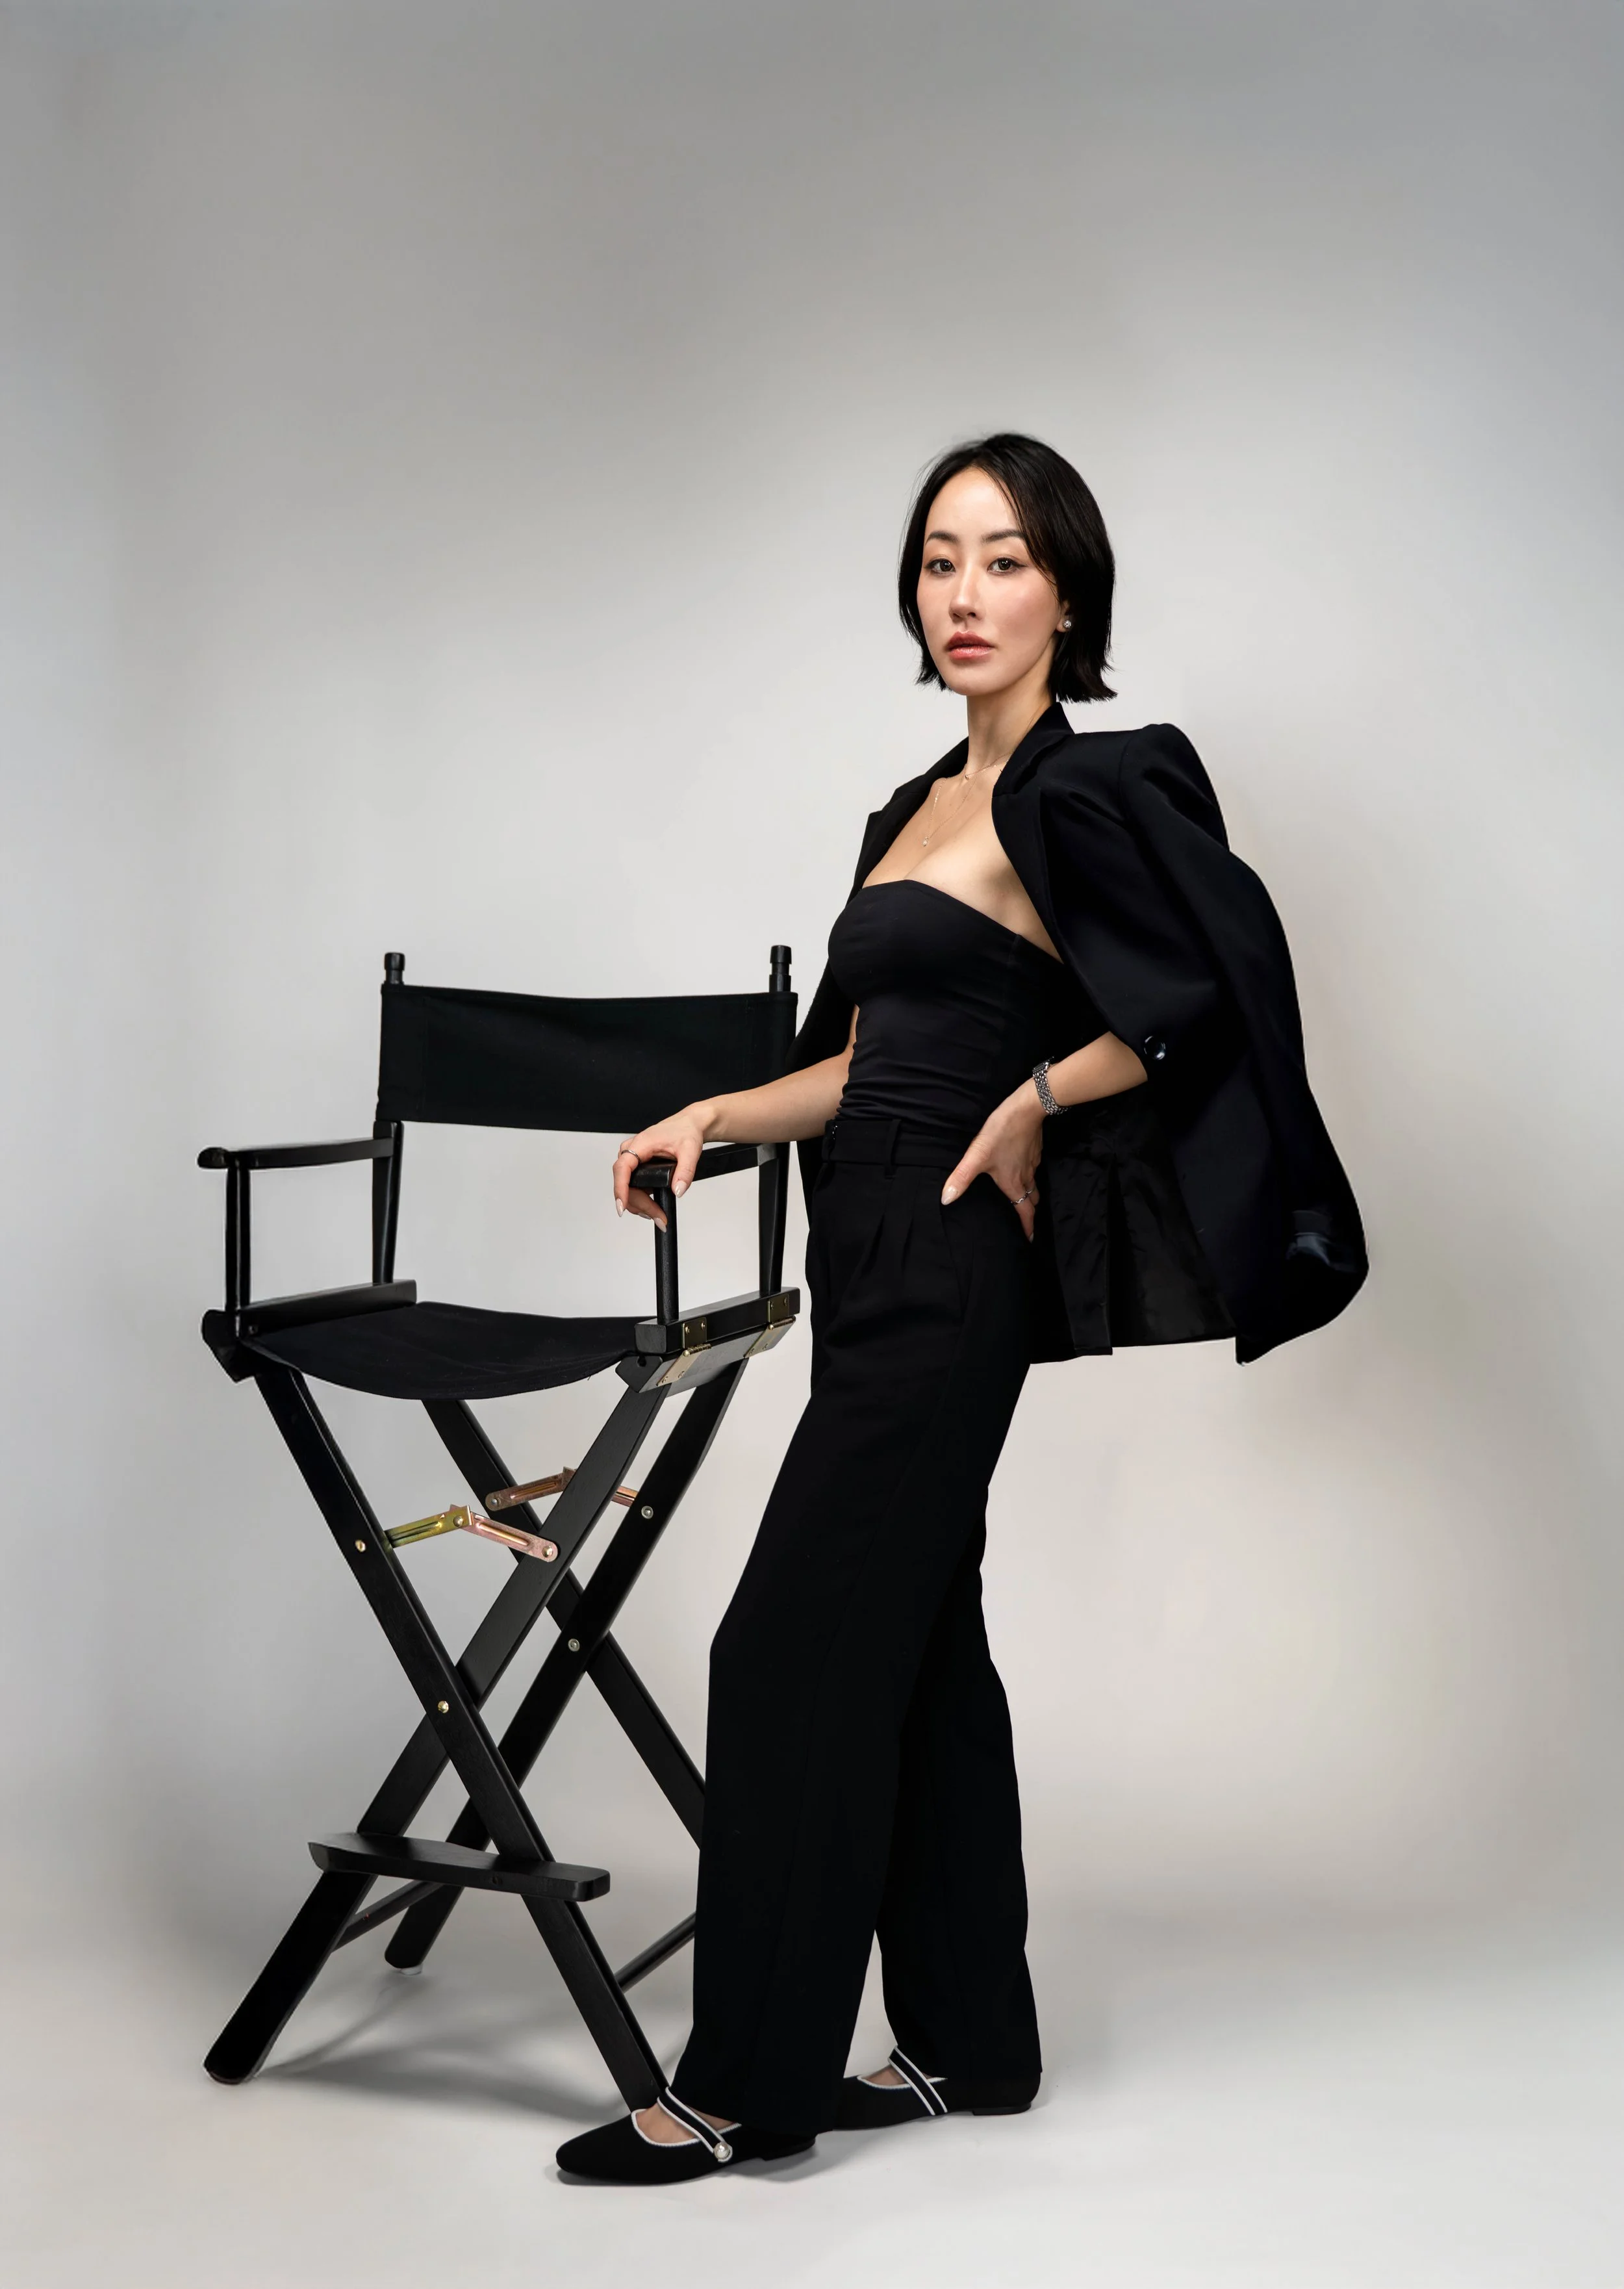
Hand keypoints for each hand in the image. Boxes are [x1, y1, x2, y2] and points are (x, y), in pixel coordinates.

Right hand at [612, 1105, 711, 1230]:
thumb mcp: (690, 1150)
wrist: (688, 1125)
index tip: (621, 1206)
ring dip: (640, 1204)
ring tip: (658, 1215)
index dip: (620, 1189)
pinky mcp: (636, 1166)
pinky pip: (632, 1185)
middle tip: (658, 1217)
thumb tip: (678, 1190)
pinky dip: (641, 1198)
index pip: (622, 1168)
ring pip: (627, 1187)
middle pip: (625, 1184)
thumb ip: (685, 1171)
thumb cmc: (685, 1131)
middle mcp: (631, 1152)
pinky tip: (653, 1206)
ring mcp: (632, 1160)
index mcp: (640, 1144)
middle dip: (640, 1204)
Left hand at [941, 1083, 1044, 1240]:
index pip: (1025, 1212)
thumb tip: (946, 1200)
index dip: (1027, 1228)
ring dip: (1030, 1196)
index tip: (1030, 1240)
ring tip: (1024, 1200)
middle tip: (1027, 1222)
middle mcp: (1026, 1177)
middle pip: (1031, 1201)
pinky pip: (1034, 1170)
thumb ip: (961, 1178)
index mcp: (1013, 1183)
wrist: (1027, 1108)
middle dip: (1029, 1213)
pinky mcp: (1035, 1150)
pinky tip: (1021, 1170)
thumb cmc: (1002, 1133)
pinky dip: (1030, 1177)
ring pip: (1034, 1185)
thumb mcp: (977, 1156)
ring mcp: (1032, 1163)